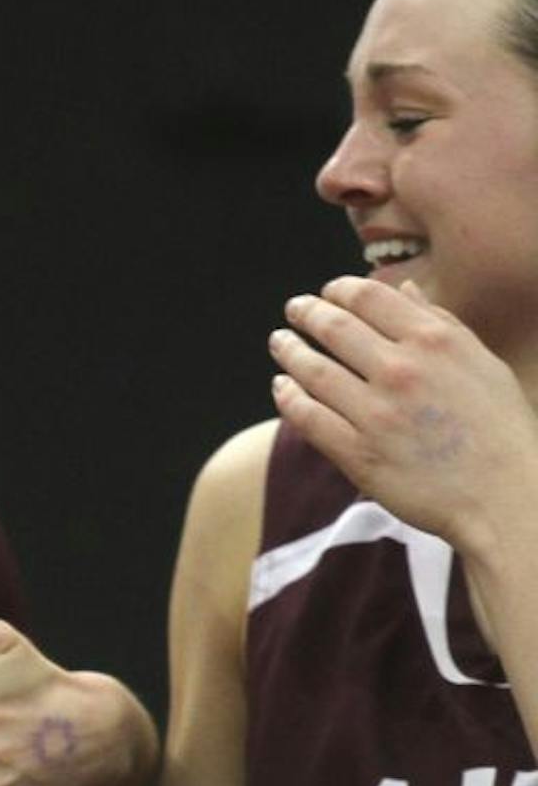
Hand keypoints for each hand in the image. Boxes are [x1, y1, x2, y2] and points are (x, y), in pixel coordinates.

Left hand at [272, 277, 537, 556]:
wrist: (507, 496)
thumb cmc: (500, 429)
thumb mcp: (481, 362)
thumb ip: (440, 323)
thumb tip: (404, 289)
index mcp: (435, 341)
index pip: (368, 297)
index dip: (338, 290)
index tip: (326, 292)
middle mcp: (401, 370)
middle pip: (333, 327)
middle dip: (306, 313)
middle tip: (294, 310)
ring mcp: (376, 413)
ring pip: (313, 371)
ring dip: (289, 351)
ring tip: (279, 342)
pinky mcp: (358, 453)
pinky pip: (307, 417)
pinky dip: (288, 397)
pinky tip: (282, 387)